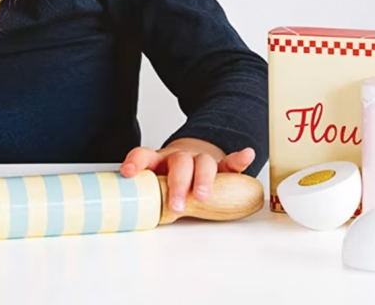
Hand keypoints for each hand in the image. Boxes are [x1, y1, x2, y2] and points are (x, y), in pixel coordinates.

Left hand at [120, 138, 255, 212]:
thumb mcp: (158, 185)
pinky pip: (230, 162)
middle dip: (178, 185)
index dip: (135, 162)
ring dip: (203, 179)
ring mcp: (200, 159)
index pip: (144, 156)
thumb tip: (143, 218)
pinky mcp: (221, 165)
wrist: (191, 156)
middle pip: (179, 163)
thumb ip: (152, 199)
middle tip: (176, 206)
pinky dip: (239, 160)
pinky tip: (247, 155)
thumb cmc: (171, 176)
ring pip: (204, 162)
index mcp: (159, 160)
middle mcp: (179, 157)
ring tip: (203, 194)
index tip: (128, 172)